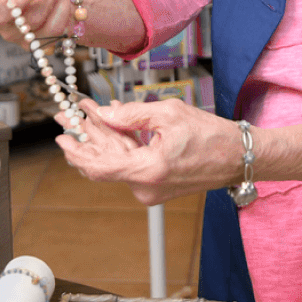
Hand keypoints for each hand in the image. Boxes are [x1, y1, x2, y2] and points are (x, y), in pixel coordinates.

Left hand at [56, 98, 245, 205]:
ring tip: (84, 114)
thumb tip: (104, 113)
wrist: (239, 157)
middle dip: (84, 137)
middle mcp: (146, 187)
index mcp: (148, 171)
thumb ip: (131, 114)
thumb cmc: (212, 136)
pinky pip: (130, 164)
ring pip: (116, 161)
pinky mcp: (156, 184)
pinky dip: (120, 144)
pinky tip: (109, 124)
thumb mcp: (169, 114)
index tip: (61, 136)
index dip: (76, 151)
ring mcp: (151, 189)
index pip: (99, 166)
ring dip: (101, 138)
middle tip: (67, 117)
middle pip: (104, 162)